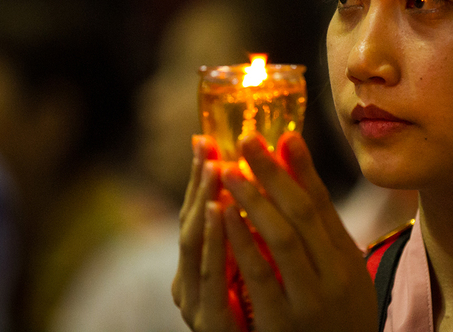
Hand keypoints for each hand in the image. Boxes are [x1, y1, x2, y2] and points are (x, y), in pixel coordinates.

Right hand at [172, 135, 247, 331]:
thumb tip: (258, 184)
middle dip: (200, 180)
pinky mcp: (211, 322)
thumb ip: (249, 234)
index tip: (204, 138)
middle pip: (190, 220)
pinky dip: (216, 241)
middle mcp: (190, 279)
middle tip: (207, 144)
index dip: (199, 175)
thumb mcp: (253, 268)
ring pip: (193, 243)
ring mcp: (196, 301)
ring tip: (214, 165)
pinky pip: (211, 277)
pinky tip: (220, 212)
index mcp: (201, 265)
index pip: (197, 211)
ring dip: (204, 200)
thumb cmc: (262, 314)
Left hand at [220, 132, 377, 331]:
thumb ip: (323, 233)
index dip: (301, 168)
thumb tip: (302, 181)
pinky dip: (241, 240)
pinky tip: (223, 213)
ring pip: (281, 237)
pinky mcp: (282, 323)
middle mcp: (334, 276)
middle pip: (300, 212)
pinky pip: (259, 275)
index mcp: (346, 260)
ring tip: (227, 168)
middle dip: (271, 173)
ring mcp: (309, 300)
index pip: (321, 205)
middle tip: (246, 139)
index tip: (283, 135)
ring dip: (251, 198)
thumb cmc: (334, 318)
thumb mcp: (340, 275)